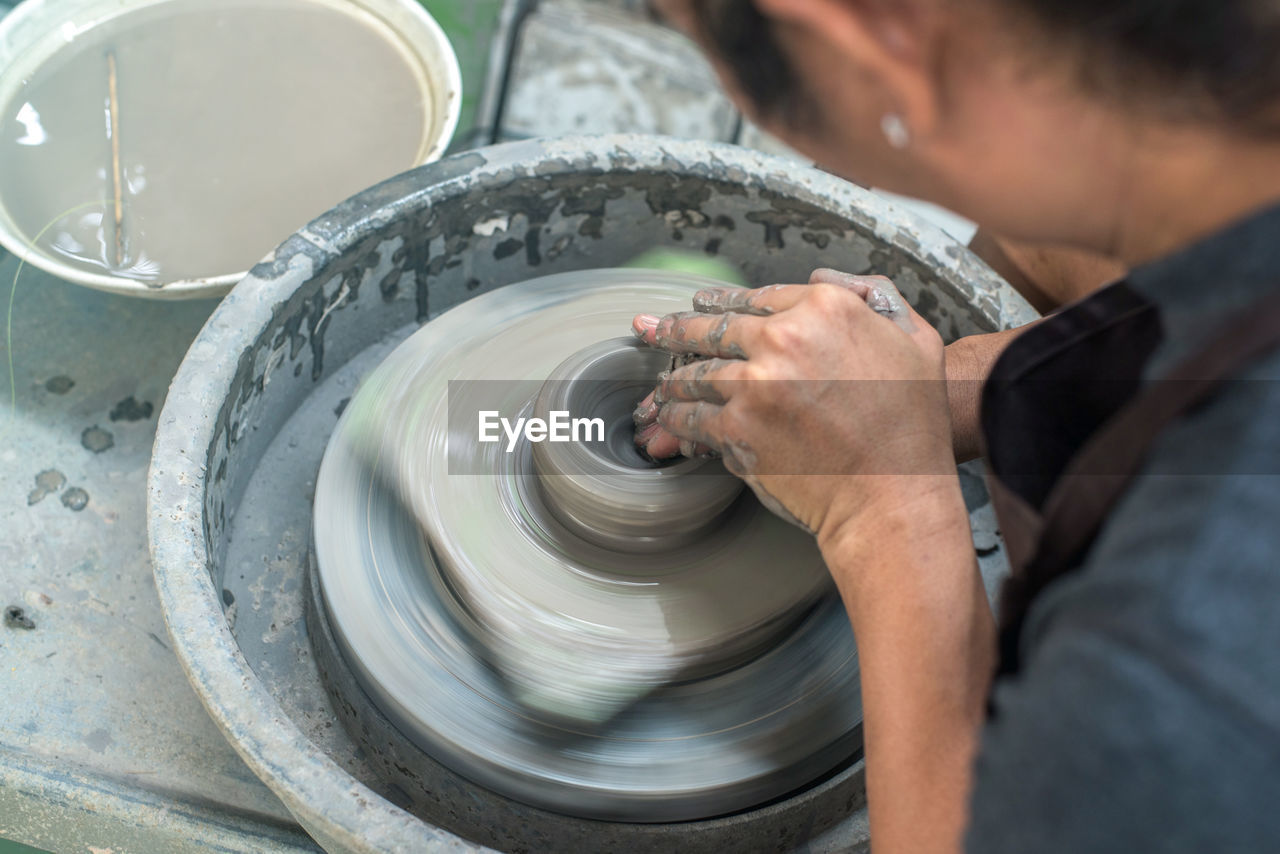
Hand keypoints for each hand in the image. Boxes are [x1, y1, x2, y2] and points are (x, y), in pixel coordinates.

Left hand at [631, 268, 954, 538]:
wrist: (894, 496)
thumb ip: (875, 296)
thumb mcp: (916, 339)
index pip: (758, 298)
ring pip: (696, 372)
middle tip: (654, 330)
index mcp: (826, 307)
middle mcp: (785, 337)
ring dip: (672, 378)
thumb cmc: (911, 426)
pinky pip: (692, 417)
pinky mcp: (737, 427)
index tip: (702, 304)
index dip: (723, 302)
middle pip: (716, 328)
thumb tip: (825, 278)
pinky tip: (667, 419)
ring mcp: (756, 383)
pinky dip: (675, 419)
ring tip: (659, 384)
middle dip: (678, 330)